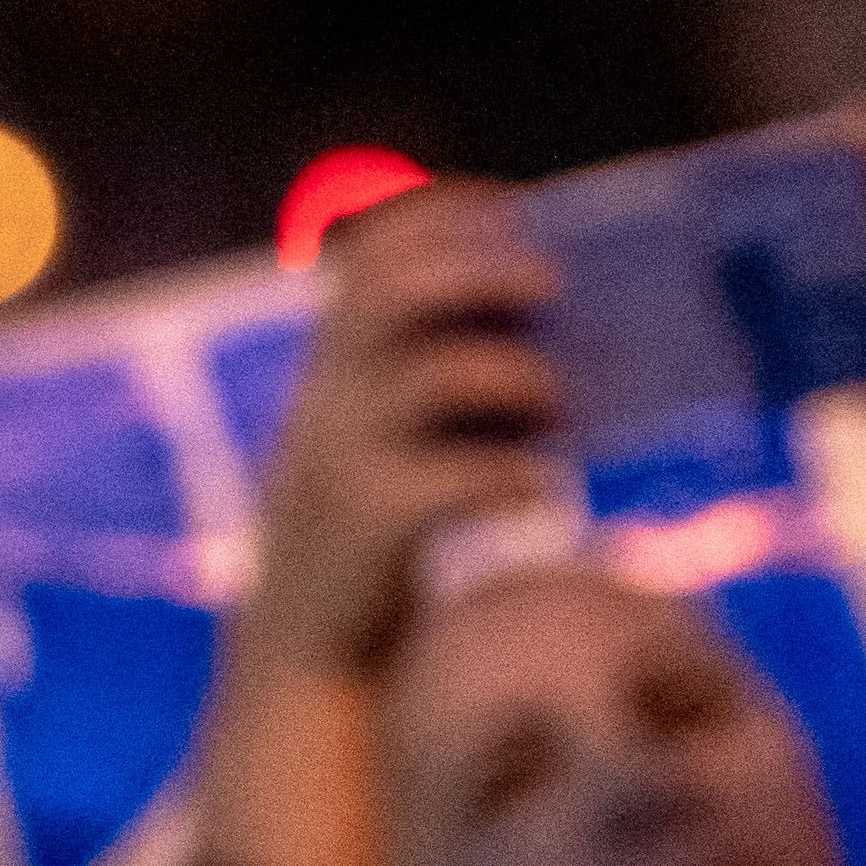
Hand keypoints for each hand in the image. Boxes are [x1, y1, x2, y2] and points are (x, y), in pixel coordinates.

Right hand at [237, 182, 562, 684]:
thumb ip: (434, 392)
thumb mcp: (377, 450)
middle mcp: (325, 400)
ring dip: (518, 374)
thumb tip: (558, 344)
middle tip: (553, 282)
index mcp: (330, 373)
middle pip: (395, 291)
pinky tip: (545, 498)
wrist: (306, 660)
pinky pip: (462, 477)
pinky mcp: (371, 524)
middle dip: (482, 271)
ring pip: (437, 374)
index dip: (440, 217)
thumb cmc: (372, 545)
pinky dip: (519, 477)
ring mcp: (341, 458)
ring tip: (558, 403)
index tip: (510, 205)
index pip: (371, 256)